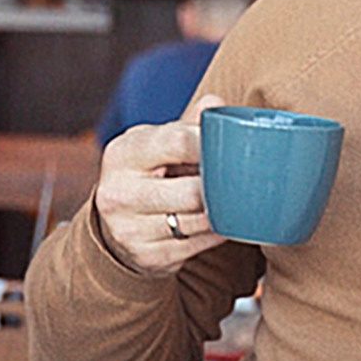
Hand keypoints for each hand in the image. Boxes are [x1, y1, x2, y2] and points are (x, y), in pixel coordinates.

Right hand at [94, 90, 229, 276]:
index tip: (235, 145)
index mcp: (123, 154)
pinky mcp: (147, 257)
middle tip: (247, 179)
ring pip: (198, 221)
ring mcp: (130, 229)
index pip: (176, 142)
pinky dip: (217, 233)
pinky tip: (226, 222)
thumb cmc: (144, 175)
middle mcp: (119, 193)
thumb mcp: (154, 145)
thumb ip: (185, 126)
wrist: (113, 226)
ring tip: (240, 199)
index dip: (211, 144)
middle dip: (222, 186)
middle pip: (192, 191)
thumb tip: (215, 103)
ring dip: (224, 212)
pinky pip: (198, 245)